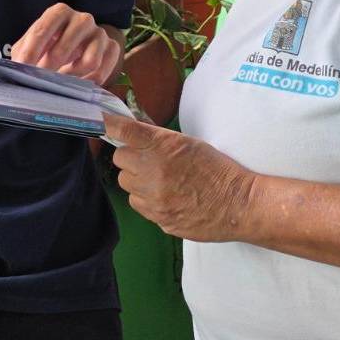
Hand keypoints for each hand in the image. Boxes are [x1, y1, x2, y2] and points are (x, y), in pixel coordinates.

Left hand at [11, 3, 120, 84]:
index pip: (42, 29)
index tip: (22, 68)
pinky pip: (103, 70)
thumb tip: (15, 70)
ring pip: (89, 61)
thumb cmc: (52, 43)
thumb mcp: (34, 43)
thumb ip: (24, 53)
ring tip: (60, 81)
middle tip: (41, 80)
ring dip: (71, 76)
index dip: (31, 51)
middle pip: (66, 46)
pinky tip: (77, 83)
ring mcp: (100, 33)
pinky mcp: (113, 48)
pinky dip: (88, 82)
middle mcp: (82, 18)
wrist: (82, 42)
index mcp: (59, 12)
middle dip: (50, 67)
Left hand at [105, 114, 255, 241]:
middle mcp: (153, 172)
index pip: (125, 131)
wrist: (237, 204)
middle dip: (130, 156)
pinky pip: (137, 204)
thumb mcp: (190, 143)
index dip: (110, 125)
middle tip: (147, 158)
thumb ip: (160, 139)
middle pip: (120, 158)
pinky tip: (166, 195)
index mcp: (164, 147)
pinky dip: (146, 198)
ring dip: (136, 179)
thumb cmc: (218, 169)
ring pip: (126, 183)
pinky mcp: (157, 218)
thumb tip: (136, 133)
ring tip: (160, 179)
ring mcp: (154, 198)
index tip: (102, 121)